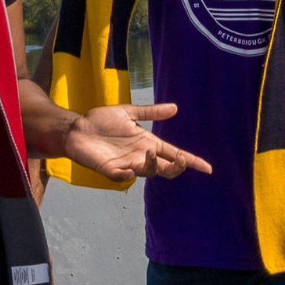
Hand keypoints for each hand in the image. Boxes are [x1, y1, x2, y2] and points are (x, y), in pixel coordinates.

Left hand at [62, 103, 212, 180]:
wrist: (77, 128)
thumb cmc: (100, 121)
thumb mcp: (129, 113)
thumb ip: (151, 112)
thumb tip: (175, 108)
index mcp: (148, 143)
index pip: (174, 154)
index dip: (191, 161)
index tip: (208, 168)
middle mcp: (140, 156)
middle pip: (167, 169)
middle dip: (178, 167)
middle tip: (181, 159)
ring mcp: (127, 164)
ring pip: (149, 173)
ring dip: (153, 165)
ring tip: (149, 152)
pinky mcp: (111, 170)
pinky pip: (123, 176)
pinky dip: (129, 173)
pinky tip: (130, 168)